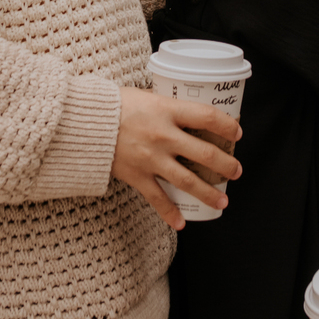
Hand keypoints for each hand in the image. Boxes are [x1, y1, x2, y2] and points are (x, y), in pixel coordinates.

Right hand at [112, 86, 242, 231]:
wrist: (83, 123)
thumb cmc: (112, 104)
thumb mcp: (144, 96)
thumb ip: (164, 107)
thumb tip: (182, 112)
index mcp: (166, 110)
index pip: (207, 117)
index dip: (226, 125)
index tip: (236, 132)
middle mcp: (163, 136)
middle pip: (205, 154)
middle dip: (226, 165)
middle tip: (236, 171)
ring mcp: (151, 159)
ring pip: (188, 181)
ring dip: (209, 193)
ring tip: (222, 201)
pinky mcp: (137, 176)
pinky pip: (158, 199)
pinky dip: (170, 214)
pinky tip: (182, 222)